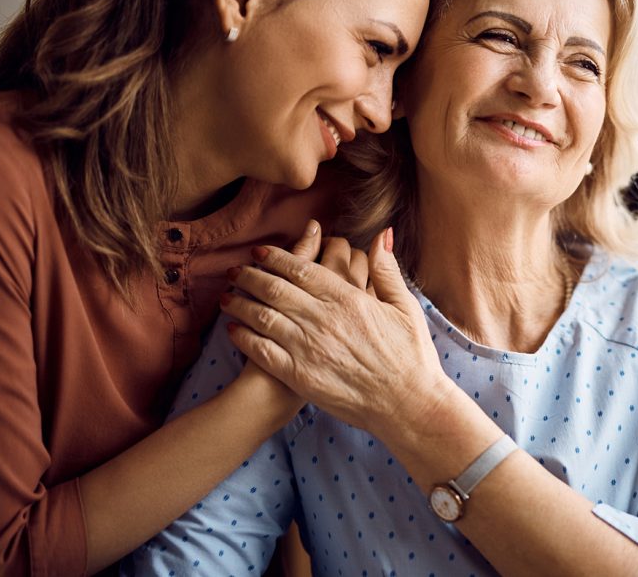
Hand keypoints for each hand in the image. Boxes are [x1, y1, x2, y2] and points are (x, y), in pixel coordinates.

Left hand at [219, 226, 448, 434]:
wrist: (408, 404)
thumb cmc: (411, 355)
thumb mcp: (405, 306)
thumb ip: (387, 270)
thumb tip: (382, 234)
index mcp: (348, 298)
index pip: (301, 269)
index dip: (275, 258)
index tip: (259, 252)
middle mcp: (323, 319)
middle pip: (274, 289)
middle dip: (249, 276)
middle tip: (234, 271)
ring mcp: (309, 348)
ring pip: (262, 317)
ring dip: (239, 303)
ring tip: (226, 297)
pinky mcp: (300, 376)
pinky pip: (262, 351)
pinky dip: (243, 338)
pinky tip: (233, 330)